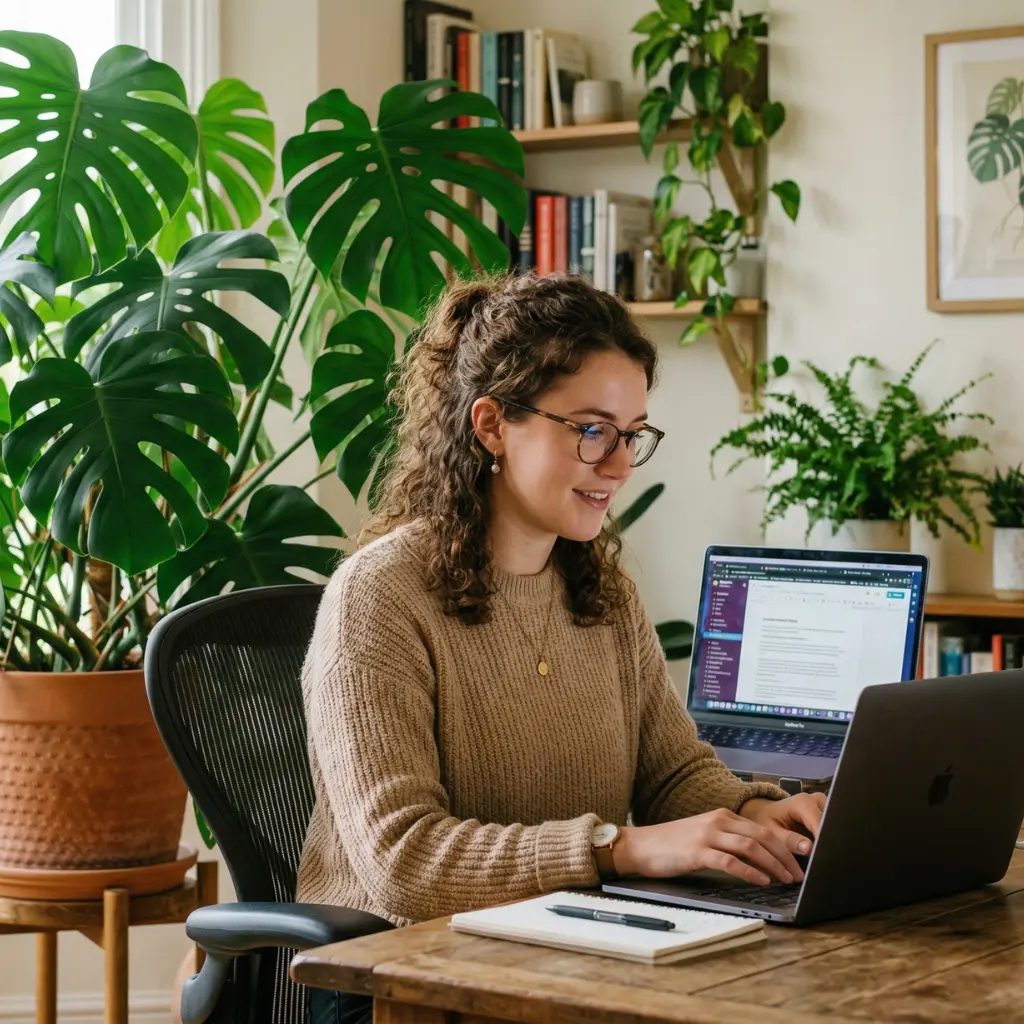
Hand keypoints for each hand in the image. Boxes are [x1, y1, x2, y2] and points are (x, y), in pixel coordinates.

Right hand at [610, 807, 808, 886]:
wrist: (641, 846)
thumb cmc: (672, 845)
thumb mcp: (704, 837)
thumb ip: (728, 842)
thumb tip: (759, 860)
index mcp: (721, 816)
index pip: (762, 828)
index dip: (785, 843)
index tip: (803, 856)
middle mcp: (717, 821)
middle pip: (762, 835)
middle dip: (786, 855)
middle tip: (801, 873)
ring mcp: (707, 835)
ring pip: (750, 846)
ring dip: (773, 864)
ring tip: (787, 879)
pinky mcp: (697, 852)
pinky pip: (730, 861)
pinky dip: (749, 871)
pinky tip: (761, 881)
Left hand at [738, 793, 826, 854]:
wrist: (762, 813)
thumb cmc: (765, 821)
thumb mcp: (770, 832)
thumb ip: (787, 840)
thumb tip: (809, 848)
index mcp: (803, 803)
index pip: (821, 824)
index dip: (822, 842)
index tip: (821, 859)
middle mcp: (816, 800)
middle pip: (831, 824)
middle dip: (827, 842)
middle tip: (821, 860)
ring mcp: (822, 805)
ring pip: (834, 825)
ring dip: (829, 841)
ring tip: (821, 857)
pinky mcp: (825, 812)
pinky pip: (832, 826)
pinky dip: (828, 838)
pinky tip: (822, 850)